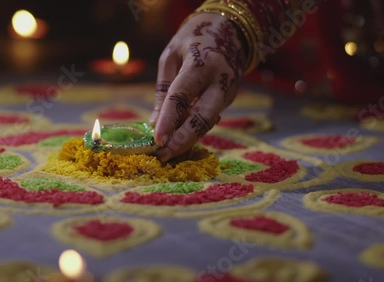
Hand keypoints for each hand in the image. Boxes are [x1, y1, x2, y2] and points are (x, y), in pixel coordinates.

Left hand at [150, 13, 247, 161]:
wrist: (229, 30)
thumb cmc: (192, 40)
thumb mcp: (171, 56)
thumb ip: (164, 90)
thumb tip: (154, 123)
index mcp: (201, 63)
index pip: (182, 96)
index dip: (169, 120)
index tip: (156, 140)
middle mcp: (219, 80)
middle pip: (203, 117)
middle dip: (183, 140)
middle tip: (163, 156)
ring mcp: (228, 91)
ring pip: (208, 122)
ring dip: (188, 140)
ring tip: (167, 154)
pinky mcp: (229, 99)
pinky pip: (209, 118)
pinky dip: (194, 131)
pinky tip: (179, 141)